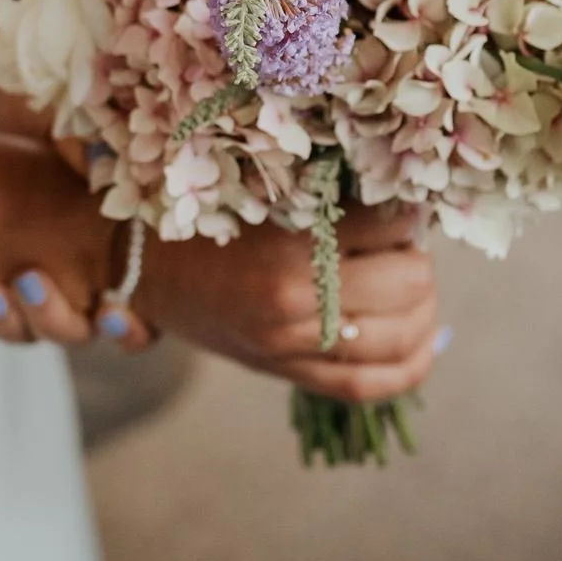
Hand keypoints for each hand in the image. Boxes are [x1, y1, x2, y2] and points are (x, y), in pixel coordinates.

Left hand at [0, 127, 117, 341]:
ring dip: (7, 321)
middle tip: (27, 277)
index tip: (108, 311)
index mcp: (110, 266)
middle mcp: (74, 293)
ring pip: (25, 334)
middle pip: (75, 333)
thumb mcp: (69, 156)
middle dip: (52, 315)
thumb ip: (97, 164)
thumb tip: (99, 156)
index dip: (126, 329)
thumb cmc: (35, 159)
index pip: (134, 325)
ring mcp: (30, 300)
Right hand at [0, 202, 441, 404]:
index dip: (410, 205)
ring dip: (423, 302)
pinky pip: (376, 384)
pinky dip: (413, 361)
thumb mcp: (259, 180)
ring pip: (405, 333)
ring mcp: (293, 346)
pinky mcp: (291, 374)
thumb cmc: (200, 209)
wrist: (136, 265)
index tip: (405, 191)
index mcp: (288, 245)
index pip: (394, 224)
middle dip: (416, 254)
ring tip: (408, 276)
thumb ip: (323, 184)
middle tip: (400, 236)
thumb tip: (403, 177)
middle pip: (412, 281)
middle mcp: (295, 302)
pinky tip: (425, 336)